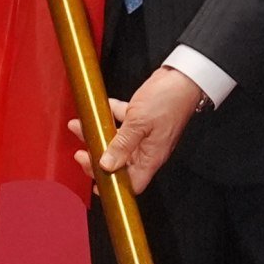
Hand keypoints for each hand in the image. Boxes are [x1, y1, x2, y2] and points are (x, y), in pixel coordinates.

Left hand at [73, 66, 207, 194]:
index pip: (132, 184)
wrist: (183, 76)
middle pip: (120, 163)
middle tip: (81, 153)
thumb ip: (122, 145)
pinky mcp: (143, 118)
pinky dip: (110, 116)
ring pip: (117, 141)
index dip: (114, 186)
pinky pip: (123, 121)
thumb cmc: (169, 100)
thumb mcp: (139, 123)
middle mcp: (148, 149)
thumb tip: (107, 165)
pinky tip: (100, 108)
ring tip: (80, 126)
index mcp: (151, 157)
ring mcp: (145, 134)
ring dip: (99, 134)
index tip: (95, 181)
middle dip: (98, 159)